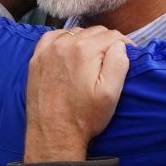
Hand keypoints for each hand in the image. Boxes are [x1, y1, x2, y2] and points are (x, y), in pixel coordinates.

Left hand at [23, 26, 129, 163]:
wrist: (52, 134)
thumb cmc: (83, 117)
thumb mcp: (110, 93)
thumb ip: (118, 63)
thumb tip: (119, 45)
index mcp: (84, 50)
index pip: (112, 35)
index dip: (124, 44)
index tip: (128, 54)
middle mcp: (64, 44)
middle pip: (94, 32)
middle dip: (106, 43)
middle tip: (111, 59)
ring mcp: (47, 50)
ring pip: (75, 33)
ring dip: (86, 41)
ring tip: (92, 59)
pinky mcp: (36, 59)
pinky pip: (54, 38)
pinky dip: (65, 41)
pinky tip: (70, 54)